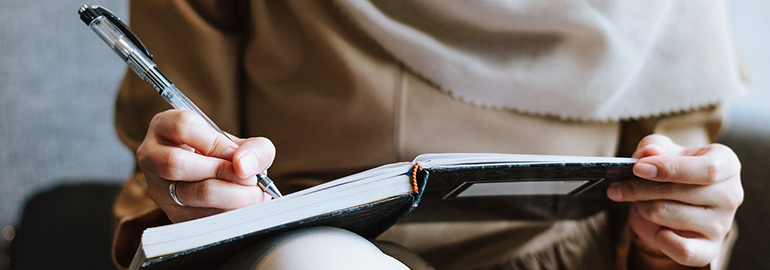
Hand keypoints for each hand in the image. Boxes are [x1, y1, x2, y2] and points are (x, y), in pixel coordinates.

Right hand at [137, 110, 275, 222]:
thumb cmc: (227, 157)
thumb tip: (243, 166)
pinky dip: (226, 214)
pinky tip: (241, 208)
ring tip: (253, 195)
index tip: (238, 155)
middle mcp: (152, 156)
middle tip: (251, 180)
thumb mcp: (244, 145)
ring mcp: (158, 188)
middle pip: (176, 163)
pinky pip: (198, 217)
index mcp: (165, 126)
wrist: (220, 182)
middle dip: (222, 172)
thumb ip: (255, 149)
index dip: (215, 142)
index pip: (182, 126)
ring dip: (230, 196)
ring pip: (188, 193)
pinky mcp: (170, 214)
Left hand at [607, 134, 742, 267]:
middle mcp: (730, 195)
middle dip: (641, 188)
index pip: (707, 169)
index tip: (637, 168)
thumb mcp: (660, 151)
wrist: (672, 203)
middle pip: (680, 192)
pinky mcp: (710, 249)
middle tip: (619, 187)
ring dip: (643, 208)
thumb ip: (653, 146)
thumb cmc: (669, 171)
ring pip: (668, 215)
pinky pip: (682, 250)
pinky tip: (657, 230)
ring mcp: (722, 224)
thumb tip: (649, 153)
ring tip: (639, 202)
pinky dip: (660, 239)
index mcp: (726, 163)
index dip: (669, 169)